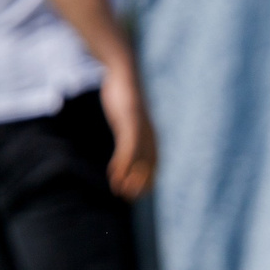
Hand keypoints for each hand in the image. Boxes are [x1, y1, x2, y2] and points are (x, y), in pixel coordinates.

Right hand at [102, 67, 156, 199]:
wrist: (123, 72)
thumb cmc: (124, 95)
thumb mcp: (127, 116)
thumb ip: (129, 130)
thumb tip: (128, 140)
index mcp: (151, 134)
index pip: (154, 163)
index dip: (148, 180)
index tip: (137, 193)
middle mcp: (150, 133)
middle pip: (150, 165)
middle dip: (141, 184)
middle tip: (129, 197)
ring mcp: (140, 127)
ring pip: (139, 159)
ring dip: (130, 177)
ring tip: (120, 191)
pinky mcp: (130, 120)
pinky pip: (128, 146)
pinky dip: (123, 162)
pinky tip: (115, 173)